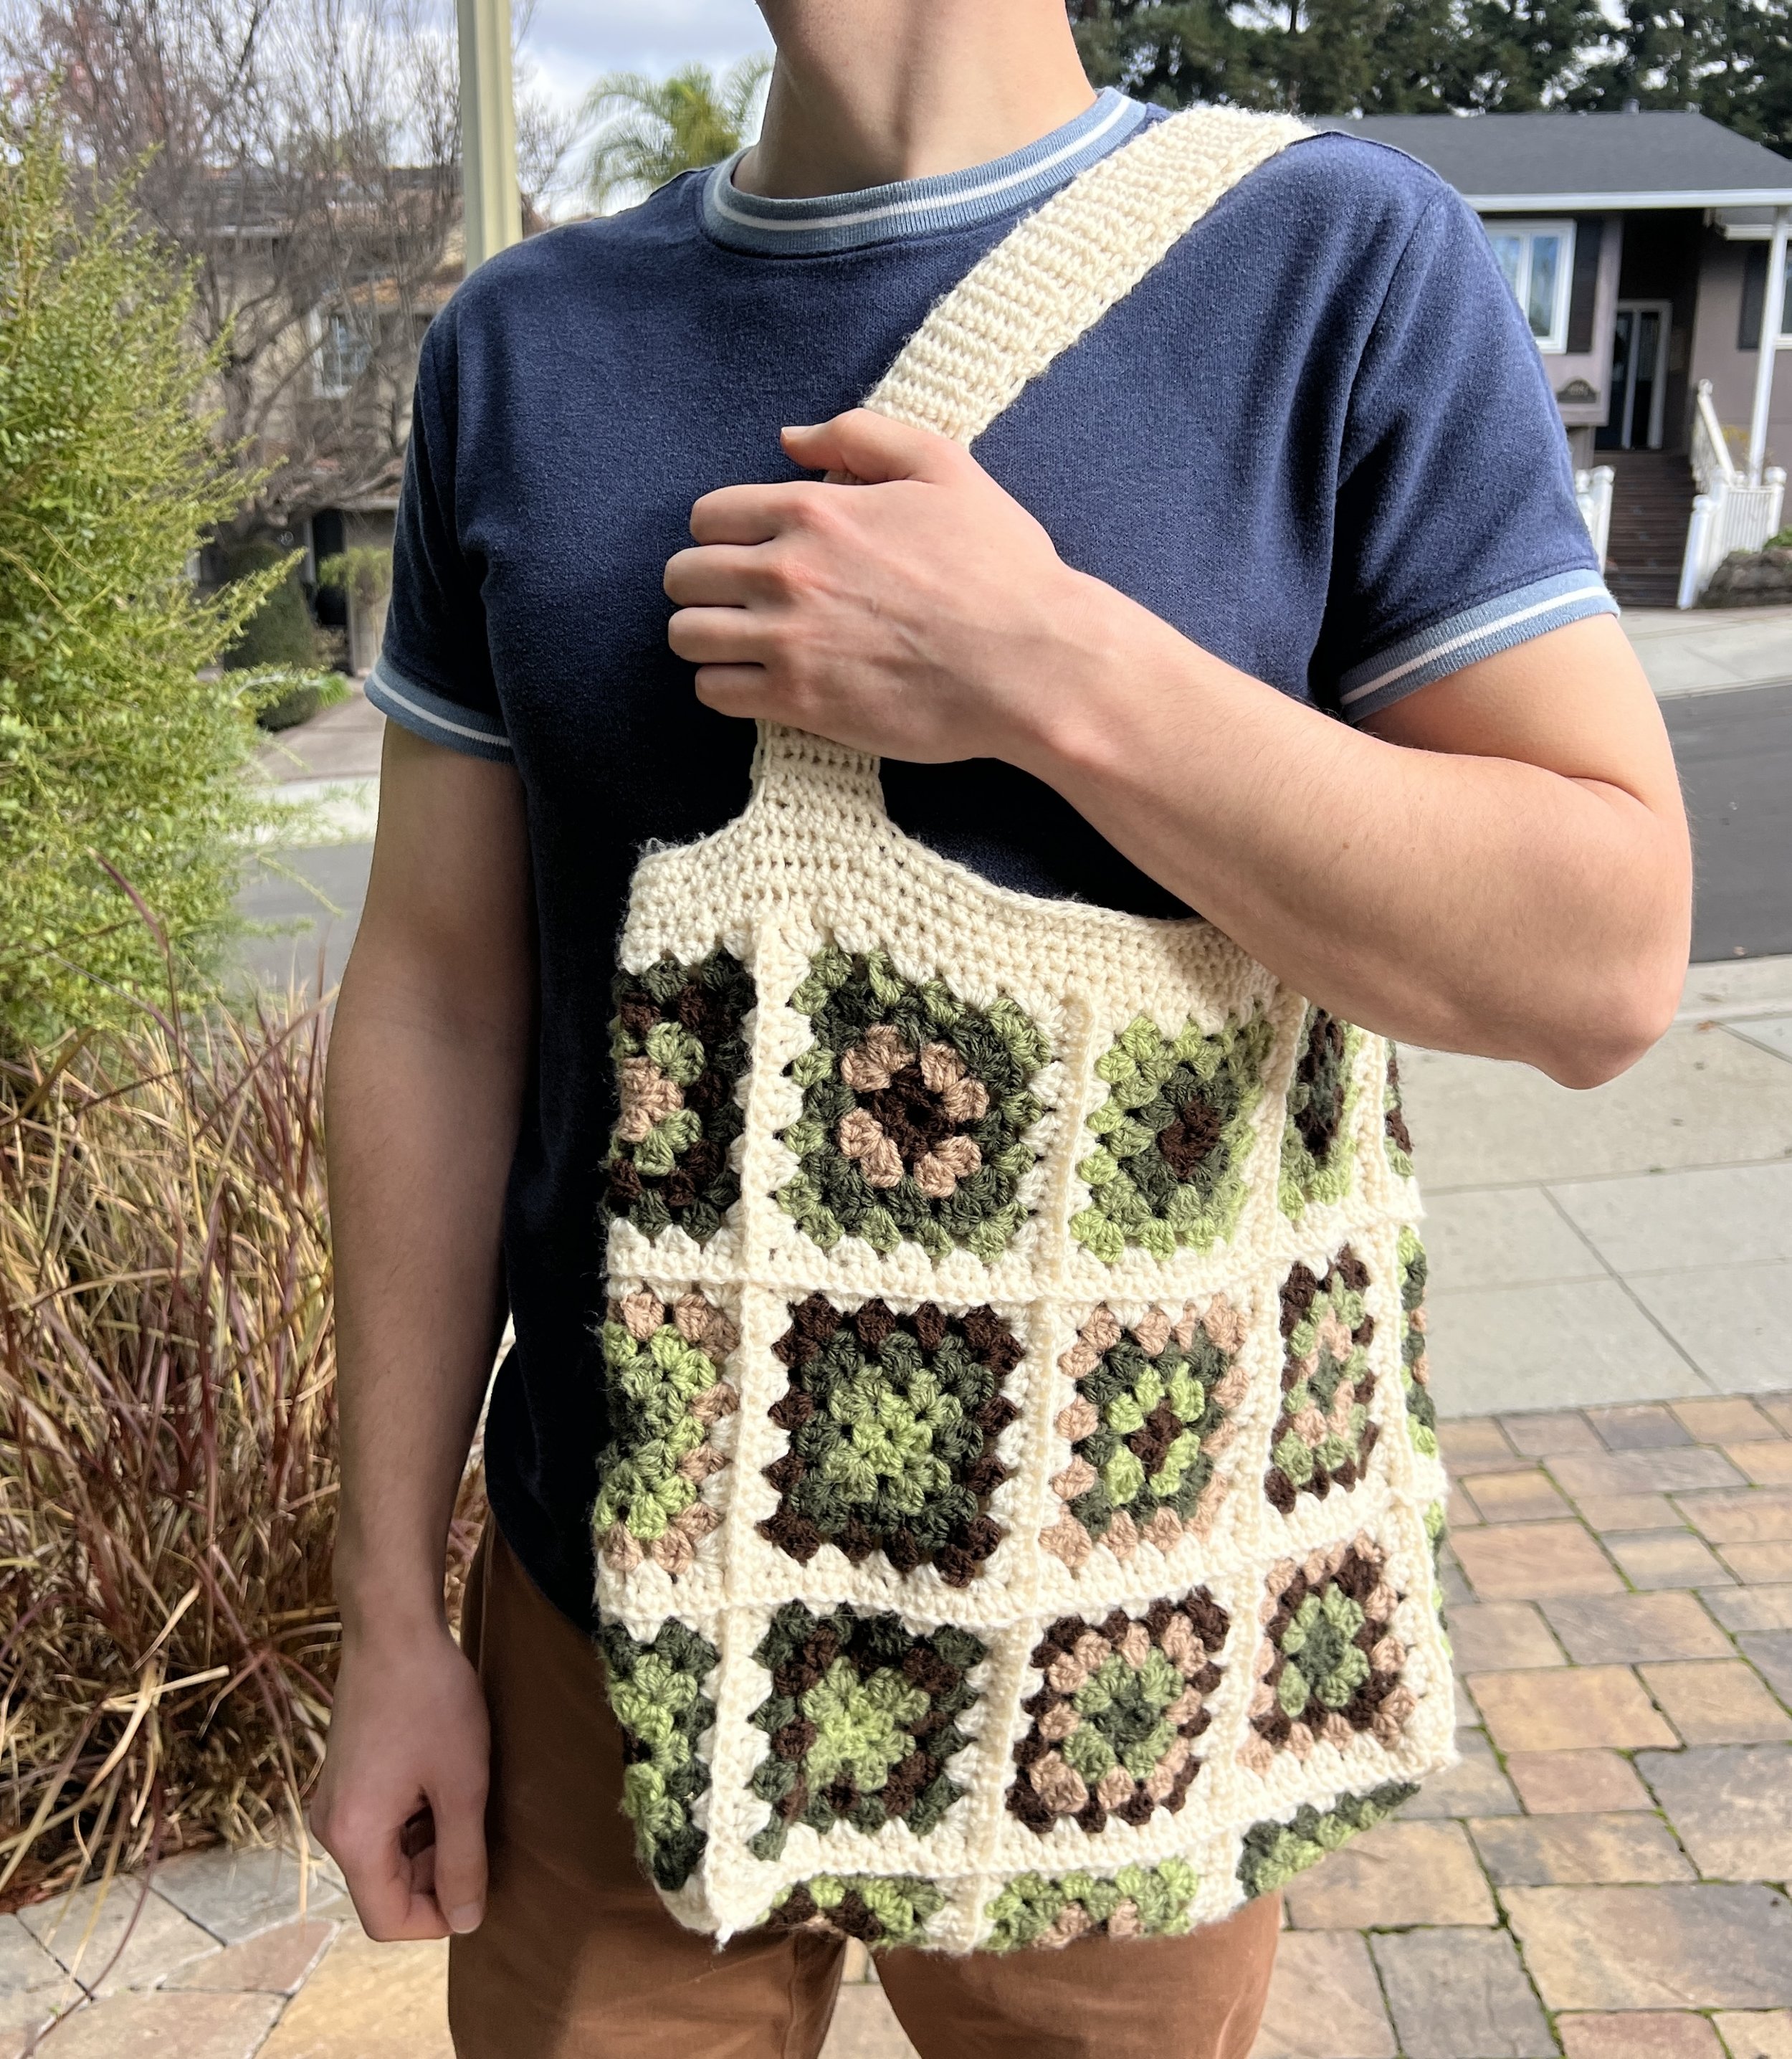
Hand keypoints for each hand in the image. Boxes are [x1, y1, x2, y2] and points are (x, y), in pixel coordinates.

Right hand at [310, 1622, 490, 1940]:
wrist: (392, 1628)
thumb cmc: (431, 1700)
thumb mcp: (462, 1784)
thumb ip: (463, 1859)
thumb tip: (467, 1921)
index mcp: (353, 1838)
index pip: (389, 1920)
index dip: (439, 1916)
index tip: (481, 1880)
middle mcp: (331, 1828)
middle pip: (387, 1888)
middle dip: (438, 1875)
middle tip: (481, 1825)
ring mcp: (335, 1801)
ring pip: (388, 1856)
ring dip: (432, 1842)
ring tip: (466, 1793)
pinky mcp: (347, 1778)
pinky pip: (382, 1825)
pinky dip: (418, 1817)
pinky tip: (446, 1777)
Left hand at [663, 409, 1118, 766]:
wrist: (1032, 663)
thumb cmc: (999, 566)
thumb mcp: (944, 467)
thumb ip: (860, 435)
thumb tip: (789, 439)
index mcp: (813, 510)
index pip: (708, 516)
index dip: (723, 534)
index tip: (750, 554)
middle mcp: (787, 572)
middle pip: (684, 575)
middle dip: (703, 586)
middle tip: (740, 602)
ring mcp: (787, 639)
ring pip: (686, 635)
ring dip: (706, 638)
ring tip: (741, 645)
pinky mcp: (798, 701)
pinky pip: (713, 692)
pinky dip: (724, 688)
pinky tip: (758, 684)